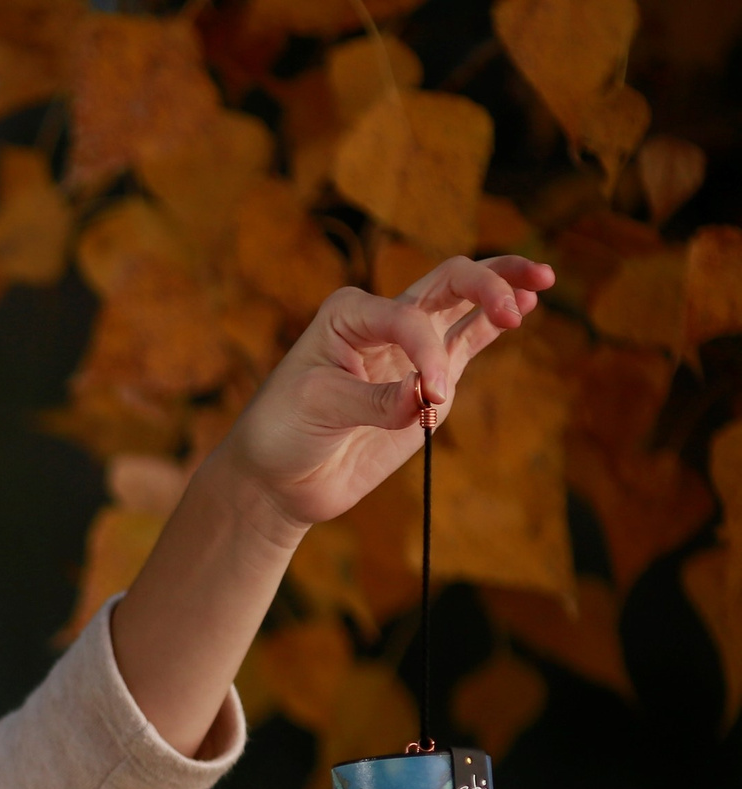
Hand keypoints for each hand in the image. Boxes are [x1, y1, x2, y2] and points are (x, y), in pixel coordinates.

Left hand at [218, 254, 556, 531]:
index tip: (427, 399)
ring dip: (502, 286)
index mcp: (349, 314)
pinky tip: (527, 303)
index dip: (427, 353)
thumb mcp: (320, 410)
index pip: (409, 317)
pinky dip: (494, 323)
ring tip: (542, 279)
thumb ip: (376, 401)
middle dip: (489, 282)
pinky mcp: (427, 383)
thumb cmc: (283, 433)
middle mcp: (383, 322)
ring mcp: (409, 350)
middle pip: (448, 280)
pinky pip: (468, 342)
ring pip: (463, 302)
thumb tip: (429, 396)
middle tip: (525, 298)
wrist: (278, 477)